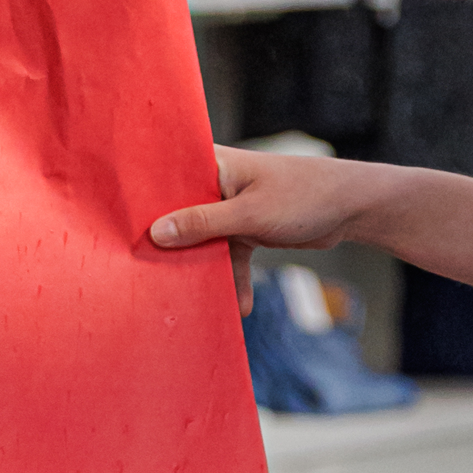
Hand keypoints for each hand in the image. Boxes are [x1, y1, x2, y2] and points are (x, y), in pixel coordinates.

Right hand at [149, 147, 393, 307]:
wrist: (351, 209)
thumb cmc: (303, 196)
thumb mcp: (249, 214)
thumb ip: (203, 224)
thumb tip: (156, 233)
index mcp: (212, 164)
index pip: (166, 178)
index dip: (143, 203)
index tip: (120, 231)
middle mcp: (216, 182)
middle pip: (180, 216)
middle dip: (170, 245)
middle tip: (147, 274)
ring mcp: (230, 207)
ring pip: (203, 242)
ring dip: (202, 270)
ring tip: (190, 299)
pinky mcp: (246, 229)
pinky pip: (228, 257)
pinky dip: (232, 279)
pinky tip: (240, 307)